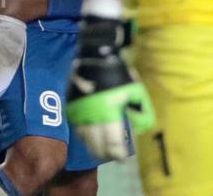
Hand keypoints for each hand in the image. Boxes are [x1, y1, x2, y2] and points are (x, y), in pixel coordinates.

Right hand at [66, 16, 154, 159]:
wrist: (96, 54)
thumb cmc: (120, 72)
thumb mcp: (136, 91)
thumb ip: (140, 111)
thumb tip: (141, 128)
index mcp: (109, 110)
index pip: (113, 141)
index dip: (118, 152)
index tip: (122, 157)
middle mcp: (92, 114)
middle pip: (97, 144)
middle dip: (106, 153)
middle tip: (113, 155)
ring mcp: (79, 110)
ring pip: (85, 138)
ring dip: (93, 146)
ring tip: (102, 150)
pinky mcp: (71, 106)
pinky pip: (77, 127)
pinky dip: (84, 135)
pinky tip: (91, 136)